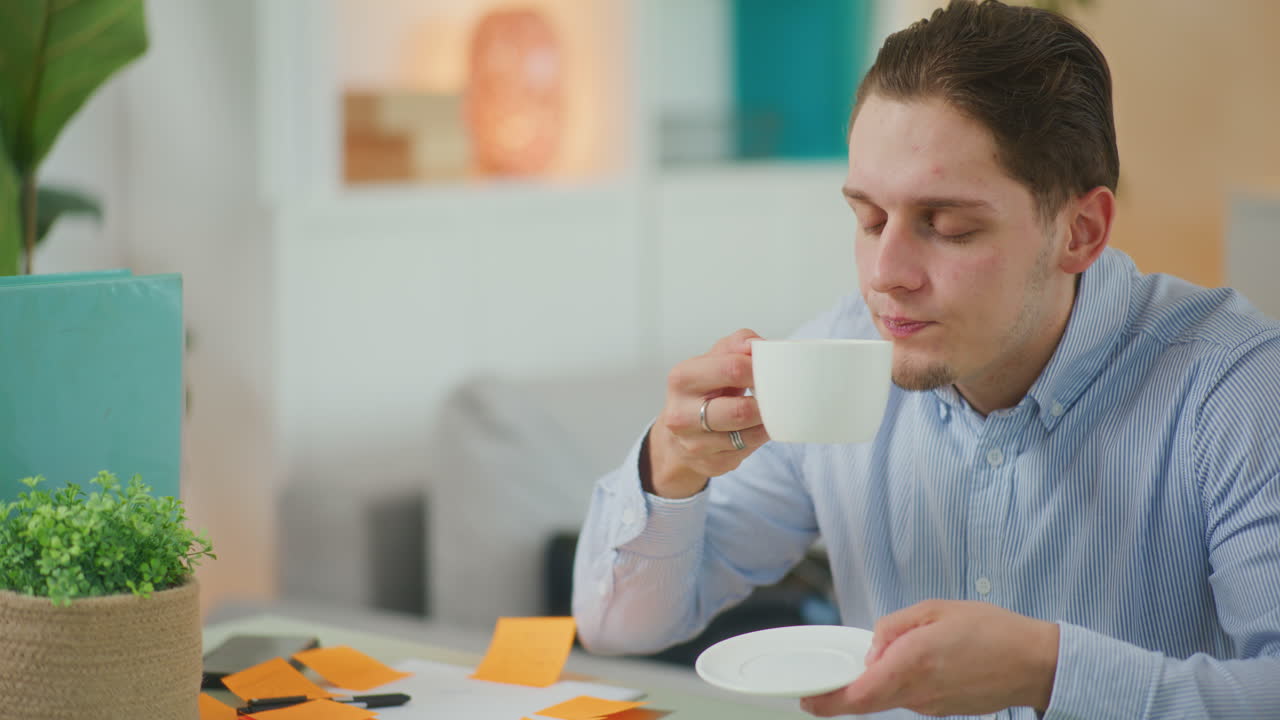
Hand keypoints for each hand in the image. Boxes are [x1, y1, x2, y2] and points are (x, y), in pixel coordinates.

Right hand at [644, 329, 769, 497]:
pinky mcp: (710, 464)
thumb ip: (736, 345)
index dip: (760, 368)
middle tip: (778, 394)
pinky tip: (756, 427)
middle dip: (766, 402)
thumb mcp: (713, 360)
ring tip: (770, 410)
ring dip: (765, 422)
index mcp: (682, 378)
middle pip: (740, 410)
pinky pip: (748, 450)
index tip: (772, 368)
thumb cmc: (703, 390)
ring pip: (747, 434)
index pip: (732, 368)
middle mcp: (681, 414)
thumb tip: (756, 344)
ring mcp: (694, 444)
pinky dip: (759, 437)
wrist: (679, 432)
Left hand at [800, 600, 1058, 716]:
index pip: (860, 694)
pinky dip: (899, 685)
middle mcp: (919, 692)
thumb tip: (872, 648)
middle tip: (821, 690)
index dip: (829, 701)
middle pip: (868, 702)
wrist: (1034, 663)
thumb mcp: (935, 610)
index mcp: (913, 662)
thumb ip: (894, 627)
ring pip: (889, 699)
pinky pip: (910, 698)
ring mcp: (932, 706)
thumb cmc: (992, 631)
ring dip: (876, 684)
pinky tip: (911, 665)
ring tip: (884, 658)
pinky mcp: (943, 711)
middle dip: (841, 696)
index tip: (808, 699)